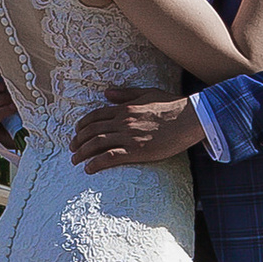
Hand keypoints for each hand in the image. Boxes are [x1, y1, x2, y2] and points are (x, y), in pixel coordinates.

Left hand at [72, 88, 203, 170]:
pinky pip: (110, 157)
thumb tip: (106, 93)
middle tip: (72, 149)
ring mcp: (129, 136)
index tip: (77, 133)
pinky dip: (96, 163)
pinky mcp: (137, 150)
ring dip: (83, 153)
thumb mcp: (147, 92)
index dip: (82, 125)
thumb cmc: (172, 104)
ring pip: (97, 144)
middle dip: (78, 140)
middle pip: (92, 131)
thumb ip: (125, 94)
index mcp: (125, 108)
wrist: (190, 117)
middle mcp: (123, 121)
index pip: (95, 116)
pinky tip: (89, 169)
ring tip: (75, 160)